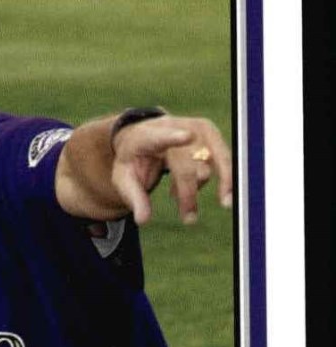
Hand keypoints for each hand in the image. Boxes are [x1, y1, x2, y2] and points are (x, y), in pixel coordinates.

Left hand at [111, 115, 231, 225]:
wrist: (143, 136)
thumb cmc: (133, 161)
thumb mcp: (123, 179)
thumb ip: (134, 198)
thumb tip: (142, 220)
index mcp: (146, 137)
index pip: (159, 137)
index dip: (173, 138)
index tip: (187, 137)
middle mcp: (173, 126)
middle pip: (188, 163)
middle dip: (189, 193)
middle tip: (188, 220)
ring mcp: (194, 127)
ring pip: (211, 160)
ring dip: (205, 187)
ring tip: (190, 213)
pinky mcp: (210, 132)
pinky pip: (222, 160)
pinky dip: (218, 180)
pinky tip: (191, 191)